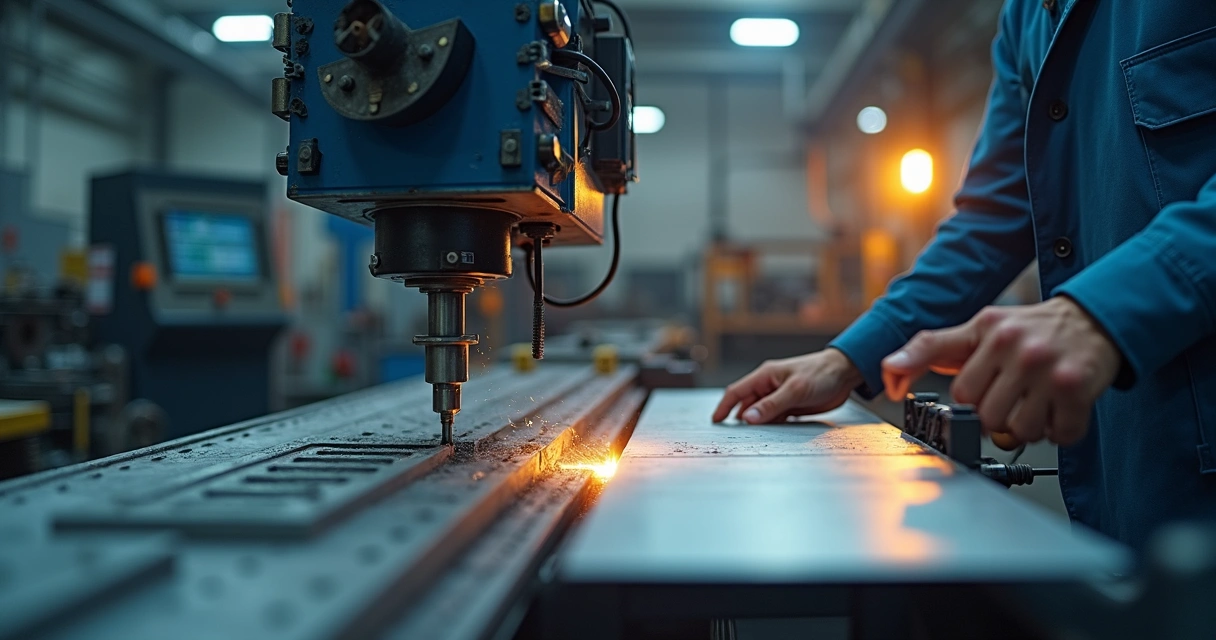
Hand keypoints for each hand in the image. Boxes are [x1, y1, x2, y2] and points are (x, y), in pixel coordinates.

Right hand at [712, 349, 863, 423]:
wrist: (845, 374)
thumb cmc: (821, 374)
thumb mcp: (795, 390)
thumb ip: (771, 405)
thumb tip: (747, 418)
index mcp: (765, 376)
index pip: (736, 392)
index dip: (724, 406)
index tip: (715, 421)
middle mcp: (769, 386)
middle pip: (746, 405)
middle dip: (740, 420)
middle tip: (735, 438)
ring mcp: (779, 396)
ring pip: (760, 414)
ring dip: (757, 425)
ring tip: (754, 439)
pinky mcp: (790, 406)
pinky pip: (775, 418)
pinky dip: (771, 427)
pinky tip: (772, 435)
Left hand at [881, 297, 1121, 444]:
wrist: (1094, 319)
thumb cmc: (1029, 329)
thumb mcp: (978, 328)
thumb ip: (930, 348)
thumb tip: (887, 371)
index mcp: (989, 334)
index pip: (961, 392)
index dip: (969, 402)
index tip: (978, 400)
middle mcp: (1018, 349)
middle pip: (987, 416)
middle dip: (997, 417)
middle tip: (1012, 400)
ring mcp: (1049, 370)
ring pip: (1020, 431)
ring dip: (1027, 429)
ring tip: (1035, 405)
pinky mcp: (1079, 389)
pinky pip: (1058, 435)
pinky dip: (1058, 432)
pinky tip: (1058, 410)